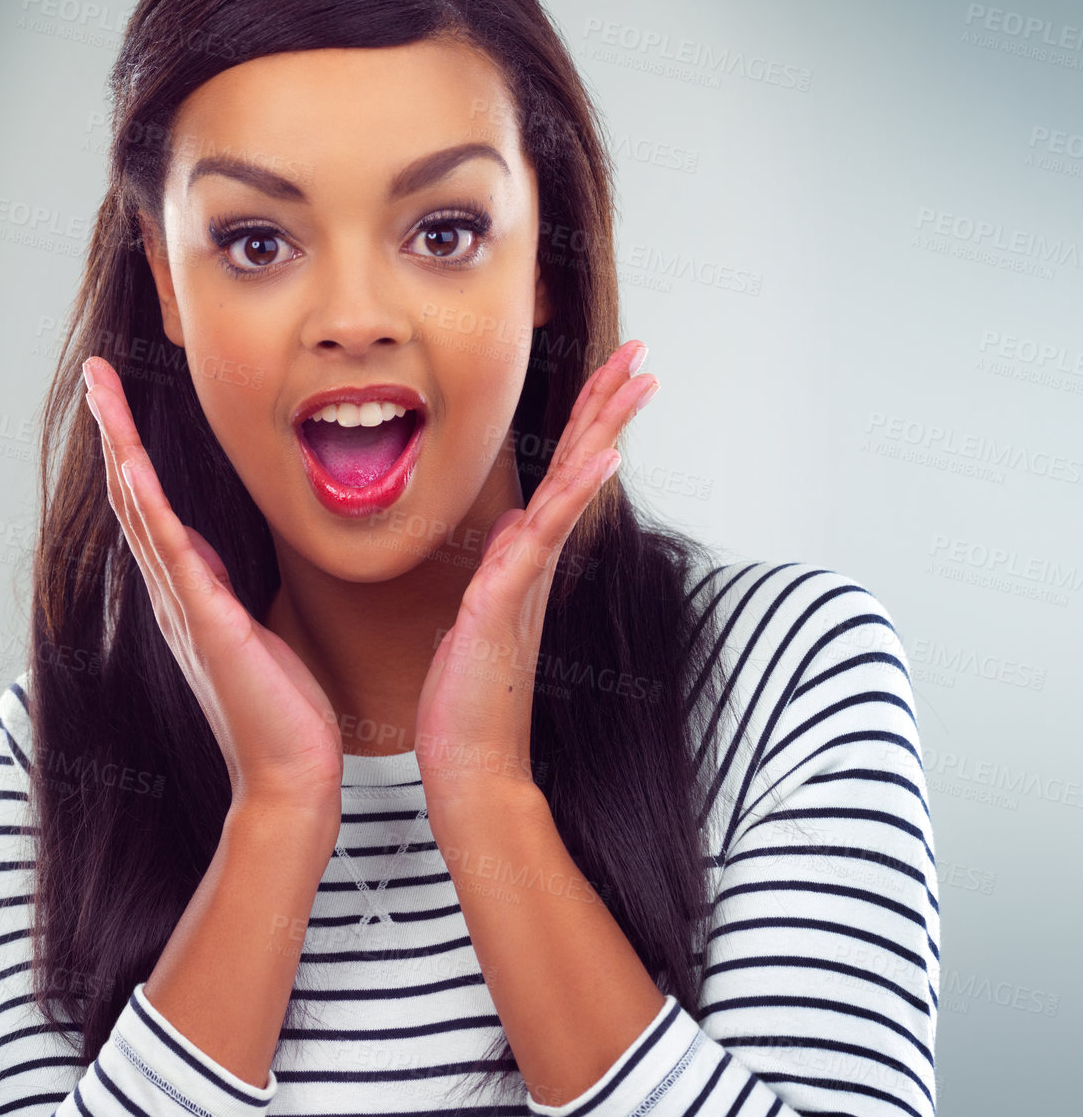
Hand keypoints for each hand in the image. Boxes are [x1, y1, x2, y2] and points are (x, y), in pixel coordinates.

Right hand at [81, 356, 344, 824]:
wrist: (290, 774)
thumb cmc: (280, 709)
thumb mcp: (253, 630)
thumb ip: (225, 593)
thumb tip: (213, 560)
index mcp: (190, 592)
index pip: (151, 506)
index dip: (132, 451)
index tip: (120, 400)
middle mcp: (175, 595)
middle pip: (132, 496)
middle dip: (114, 431)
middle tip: (96, 375)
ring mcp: (186, 609)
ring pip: (142, 513)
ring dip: (120, 449)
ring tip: (103, 395)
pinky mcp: (208, 626)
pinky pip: (173, 556)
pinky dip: (148, 509)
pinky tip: (130, 467)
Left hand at [412, 340, 657, 795]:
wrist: (470, 764)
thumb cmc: (471, 696)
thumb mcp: (482, 613)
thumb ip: (505, 564)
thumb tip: (514, 523)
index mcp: (530, 559)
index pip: (564, 473)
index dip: (587, 420)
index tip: (613, 371)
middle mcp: (540, 563)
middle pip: (582, 466)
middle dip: (610, 405)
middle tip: (646, 353)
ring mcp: (529, 581)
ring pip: (573, 489)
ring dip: (605, 430)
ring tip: (639, 380)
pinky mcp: (506, 603)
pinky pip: (544, 538)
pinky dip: (574, 495)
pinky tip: (601, 458)